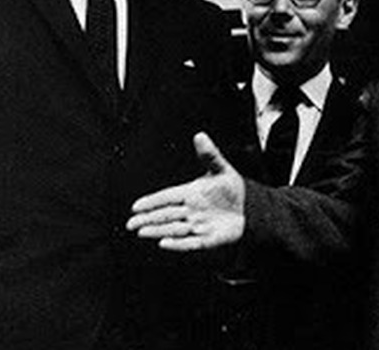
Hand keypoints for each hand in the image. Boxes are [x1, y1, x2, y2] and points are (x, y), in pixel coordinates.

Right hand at [126, 132, 244, 250]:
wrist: (249, 209)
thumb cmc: (231, 189)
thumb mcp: (221, 169)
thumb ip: (210, 155)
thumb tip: (200, 135)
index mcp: (189, 193)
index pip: (166, 197)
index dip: (151, 201)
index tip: (136, 206)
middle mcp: (190, 210)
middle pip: (164, 214)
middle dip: (147, 219)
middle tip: (130, 223)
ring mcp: (197, 225)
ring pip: (173, 228)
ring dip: (157, 230)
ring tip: (141, 232)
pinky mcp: (207, 239)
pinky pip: (190, 242)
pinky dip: (177, 243)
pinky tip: (164, 243)